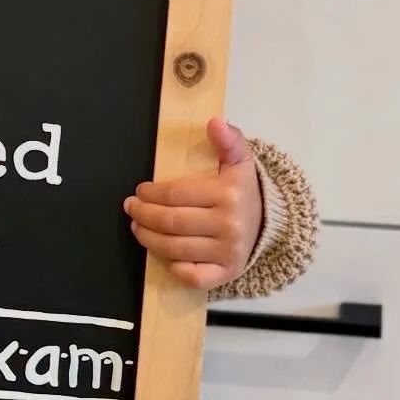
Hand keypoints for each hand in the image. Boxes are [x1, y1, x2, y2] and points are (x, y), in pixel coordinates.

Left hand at [124, 118, 262, 290]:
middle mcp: (228, 225)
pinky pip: (195, 277)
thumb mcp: (240, 161)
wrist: (269, 224)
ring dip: (149, 239)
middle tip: (131, 209)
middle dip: (144, 215)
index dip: (152, 194)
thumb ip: (229, 141)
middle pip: (172, 223)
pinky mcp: (227, 273)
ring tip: (137, 227)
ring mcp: (227, 252)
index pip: (177, 194)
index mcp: (228, 193)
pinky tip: (165, 257)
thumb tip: (215, 122)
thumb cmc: (243, 191)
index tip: (140, 191)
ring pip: (176, 249)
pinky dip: (176, 269)